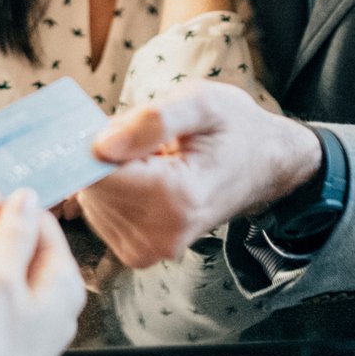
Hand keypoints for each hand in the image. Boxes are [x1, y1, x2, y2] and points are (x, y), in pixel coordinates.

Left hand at [76, 82, 320, 267]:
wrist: (263, 164)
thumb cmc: (234, 128)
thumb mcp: (201, 102)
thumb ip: (151, 120)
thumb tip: (99, 146)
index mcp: (178, 197)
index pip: (98, 176)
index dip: (92, 144)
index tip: (111, 124)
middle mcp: (163, 234)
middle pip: (91, 190)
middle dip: (104, 159)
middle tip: (143, 140)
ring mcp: (152, 250)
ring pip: (92, 203)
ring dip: (110, 175)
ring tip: (151, 161)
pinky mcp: (141, 253)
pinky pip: (101, 216)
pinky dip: (114, 192)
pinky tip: (145, 179)